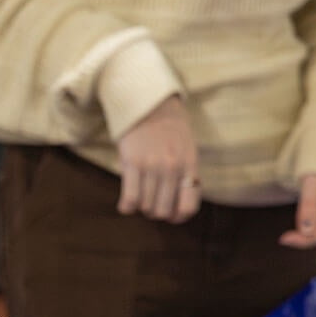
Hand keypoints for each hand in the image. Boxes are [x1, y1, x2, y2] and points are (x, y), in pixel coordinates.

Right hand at [116, 95, 199, 222]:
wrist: (147, 99)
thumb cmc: (169, 124)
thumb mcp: (187, 147)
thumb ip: (186, 172)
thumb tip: (179, 202)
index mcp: (189, 165)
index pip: (188, 206)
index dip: (178, 217)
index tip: (170, 215)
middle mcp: (172, 168)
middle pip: (163, 210)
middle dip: (156, 212)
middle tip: (151, 205)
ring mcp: (152, 166)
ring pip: (146, 207)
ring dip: (142, 208)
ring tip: (139, 200)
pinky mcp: (132, 163)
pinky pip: (130, 198)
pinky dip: (127, 207)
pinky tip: (126, 205)